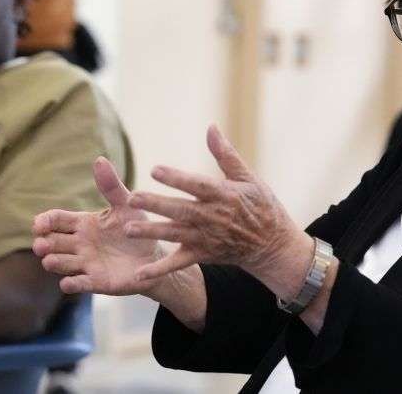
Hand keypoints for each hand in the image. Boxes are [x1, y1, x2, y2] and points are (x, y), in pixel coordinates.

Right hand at [32, 157, 164, 295]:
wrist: (155, 255)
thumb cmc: (136, 228)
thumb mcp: (126, 205)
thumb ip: (111, 186)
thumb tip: (99, 159)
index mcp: (83, 223)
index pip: (56, 220)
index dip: (45, 221)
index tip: (39, 224)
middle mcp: (79, 244)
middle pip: (54, 242)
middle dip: (44, 244)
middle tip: (41, 244)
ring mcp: (86, 263)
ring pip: (62, 263)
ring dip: (54, 263)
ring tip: (50, 261)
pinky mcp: (96, 281)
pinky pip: (79, 284)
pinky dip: (71, 285)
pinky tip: (67, 284)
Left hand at [124, 125, 311, 294]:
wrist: (272, 245)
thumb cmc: (261, 205)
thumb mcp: (248, 178)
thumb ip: (225, 155)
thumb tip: (211, 127)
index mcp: (224, 195)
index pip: (197, 185)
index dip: (177, 178)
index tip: (155, 170)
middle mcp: (213, 217)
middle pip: (181, 210)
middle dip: (156, 204)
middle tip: (132, 198)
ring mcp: (207, 238)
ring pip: (175, 234)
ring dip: (152, 232)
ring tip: (129, 229)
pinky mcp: (203, 254)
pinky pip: (178, 263)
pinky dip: (159, 269)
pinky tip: (139, 273)